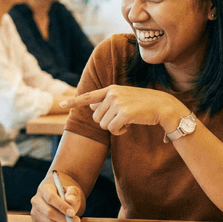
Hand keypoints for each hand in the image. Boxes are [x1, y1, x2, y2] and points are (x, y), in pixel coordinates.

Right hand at [31, 179, 82, 221]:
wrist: (58, 202)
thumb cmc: (65, 196)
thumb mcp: (71, 191)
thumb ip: (72, 193)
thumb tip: (71, 199)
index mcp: (43, 189)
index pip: (50, 198)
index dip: (62, 206)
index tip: (72, 213)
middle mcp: (36, 201)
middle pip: (48, 213)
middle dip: (64, 219)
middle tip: (76, 220)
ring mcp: (34, 213)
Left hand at [60, 85, 182, 134]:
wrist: (161, 105)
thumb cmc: (142, 104)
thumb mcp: (123, 98)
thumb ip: (106, 101)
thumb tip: (90, 105)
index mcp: (110, 90)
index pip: (88, 96)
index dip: (73, 102)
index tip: (60, 104)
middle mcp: (112, 94)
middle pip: (96, 117)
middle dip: (106, 122)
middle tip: (120, 119)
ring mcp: (118, 103)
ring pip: (103, 124)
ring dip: (114, 127)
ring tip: (126, 121)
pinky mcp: (124, 113)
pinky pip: (113, 129)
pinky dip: (119, 132)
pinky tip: (129, 126)